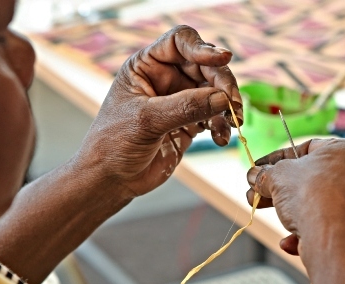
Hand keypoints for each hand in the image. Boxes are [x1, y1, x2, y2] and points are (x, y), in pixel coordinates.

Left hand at [77, 25, 241, 198]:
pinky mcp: (189, 123)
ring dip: (227, 106)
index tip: (223, 59)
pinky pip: (215, 116)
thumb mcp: (147, 121)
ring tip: (232, 124)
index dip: (202, 47)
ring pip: (215, 91)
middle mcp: (164, 78)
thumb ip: (185, 108)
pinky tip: (221, 138)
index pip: (179, 42)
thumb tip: (223, 98)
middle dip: (222, 83)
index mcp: (146, 66)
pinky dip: (223, 125)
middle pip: (205, 66)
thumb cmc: (114, 145)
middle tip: (233, 104)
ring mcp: (179, 100)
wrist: (111, 180)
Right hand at [246, 139, 344, 258]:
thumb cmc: (311, 199)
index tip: (259, 170)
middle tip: (258, 195)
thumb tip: (254, 176)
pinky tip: (291, 241)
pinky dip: (311, 231)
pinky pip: (332, 226)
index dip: (277, 159)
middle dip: (281, 189)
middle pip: (314, 179)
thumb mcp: (278, 177)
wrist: (335, 243)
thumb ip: (265, 174)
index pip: (307, 148)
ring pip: (321, 204)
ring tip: (274, 218)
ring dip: (293, 212)